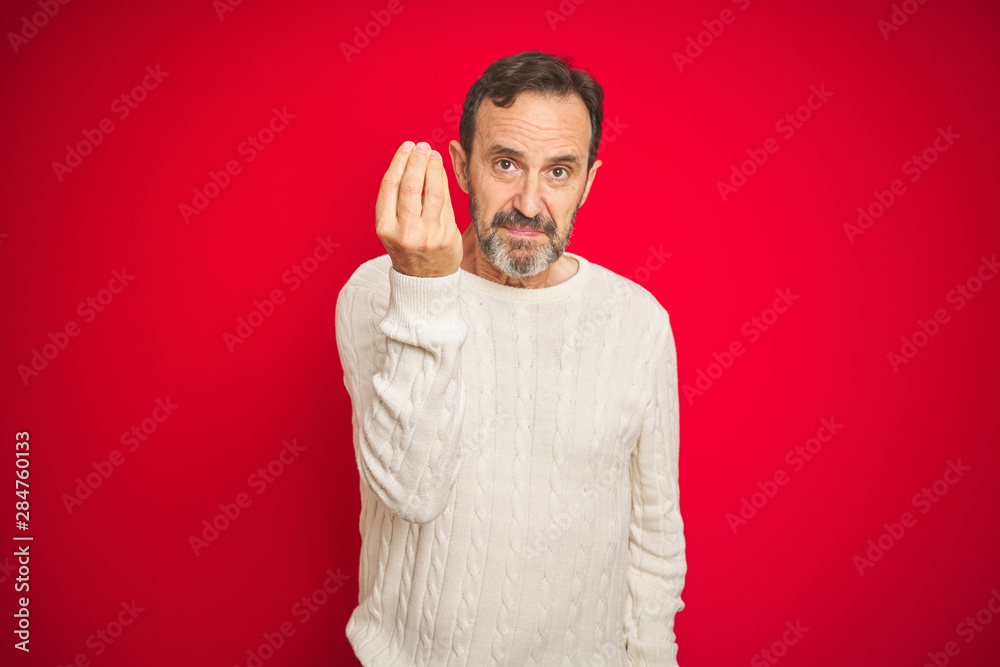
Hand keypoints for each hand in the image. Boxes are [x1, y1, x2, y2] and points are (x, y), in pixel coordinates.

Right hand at [376, 140, 461, 277]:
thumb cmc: (407, 248)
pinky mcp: (446, 236)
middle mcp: (405, 231)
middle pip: (411, 185)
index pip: (391, 185)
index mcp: (385, 227)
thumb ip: (396, 200)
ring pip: (432, 191)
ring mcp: (427, 234)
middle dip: (417, 160)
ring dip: (433, 168)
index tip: (406, 147)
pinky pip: (446, 202)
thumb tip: (409, 162)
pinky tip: (441, 171)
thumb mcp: (392, 228)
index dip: (399, 161)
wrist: (425, 281)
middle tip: (422, 147)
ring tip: (432, 155)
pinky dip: (444, 182)